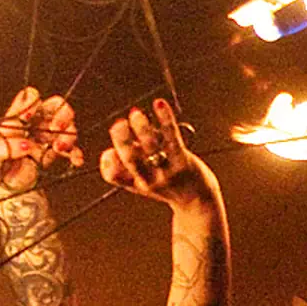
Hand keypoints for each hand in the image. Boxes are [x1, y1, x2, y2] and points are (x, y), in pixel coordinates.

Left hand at [0, 87, 83, 195]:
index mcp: (18, 117)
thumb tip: (25, 144)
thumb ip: (3, 147)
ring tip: (59, 148)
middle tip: (57, 127)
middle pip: (56, 105)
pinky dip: (76, 152)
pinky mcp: (57, 151)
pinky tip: (75, 159)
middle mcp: (35, 123)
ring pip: (67, 125)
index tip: (30, 117)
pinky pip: (73, 147)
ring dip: (69, 135)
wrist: (11, 189)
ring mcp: (48, 136)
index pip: (30, 97)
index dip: (34, 103)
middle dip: (62, 113)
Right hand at [100, 99, 215, 208]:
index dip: (107, 161)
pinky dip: (164, 118)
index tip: (109, 150)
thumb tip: (111, 148)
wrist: (199, 201)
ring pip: (151, 147)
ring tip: (136, 114)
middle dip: (122, 140)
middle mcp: (149, 179)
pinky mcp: (183, 161)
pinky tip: (159, 104)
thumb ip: (128, 164)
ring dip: (142, 128)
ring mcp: (167, 171)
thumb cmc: (169, 185)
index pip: (113, 175)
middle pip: (131, 159)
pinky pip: (172, 136)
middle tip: (118, 124)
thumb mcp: (144, 180)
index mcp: (136, 183)